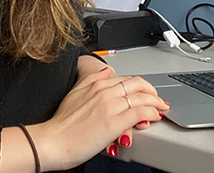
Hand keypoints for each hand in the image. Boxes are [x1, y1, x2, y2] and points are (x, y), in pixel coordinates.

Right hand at [27, 68, 167, 170]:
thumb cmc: (61, 124)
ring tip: (161, 109)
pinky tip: (154, 117)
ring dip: (156, 103)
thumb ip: (91, 80)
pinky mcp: (115, 122)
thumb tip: (104, 72)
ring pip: (142, 97)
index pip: (127, 79)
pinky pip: (140, 112)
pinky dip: (151, 113)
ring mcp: (111, 106)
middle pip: (138, 85)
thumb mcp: (75, 92)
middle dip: (153, 92)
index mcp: (97, 84)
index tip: (147, 92)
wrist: (52, 140)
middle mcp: (105, 92)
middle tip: (159, 100)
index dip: (141, 86)